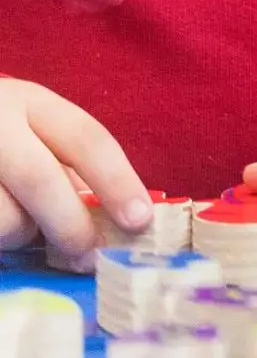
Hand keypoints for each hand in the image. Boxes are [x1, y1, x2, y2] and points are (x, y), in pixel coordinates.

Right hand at [0, 79, 149, 263]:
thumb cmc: (0, 140)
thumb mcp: (32, 134)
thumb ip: (68, 167)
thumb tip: (117, 219)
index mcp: (29, 101)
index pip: (86, 139)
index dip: (118, 181)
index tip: (140, 220)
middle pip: (41, 179)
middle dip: (71, 225)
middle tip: (89, 256)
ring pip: (4, 218)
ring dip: (20, 237)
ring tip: (20, 230)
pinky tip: (1, 234)